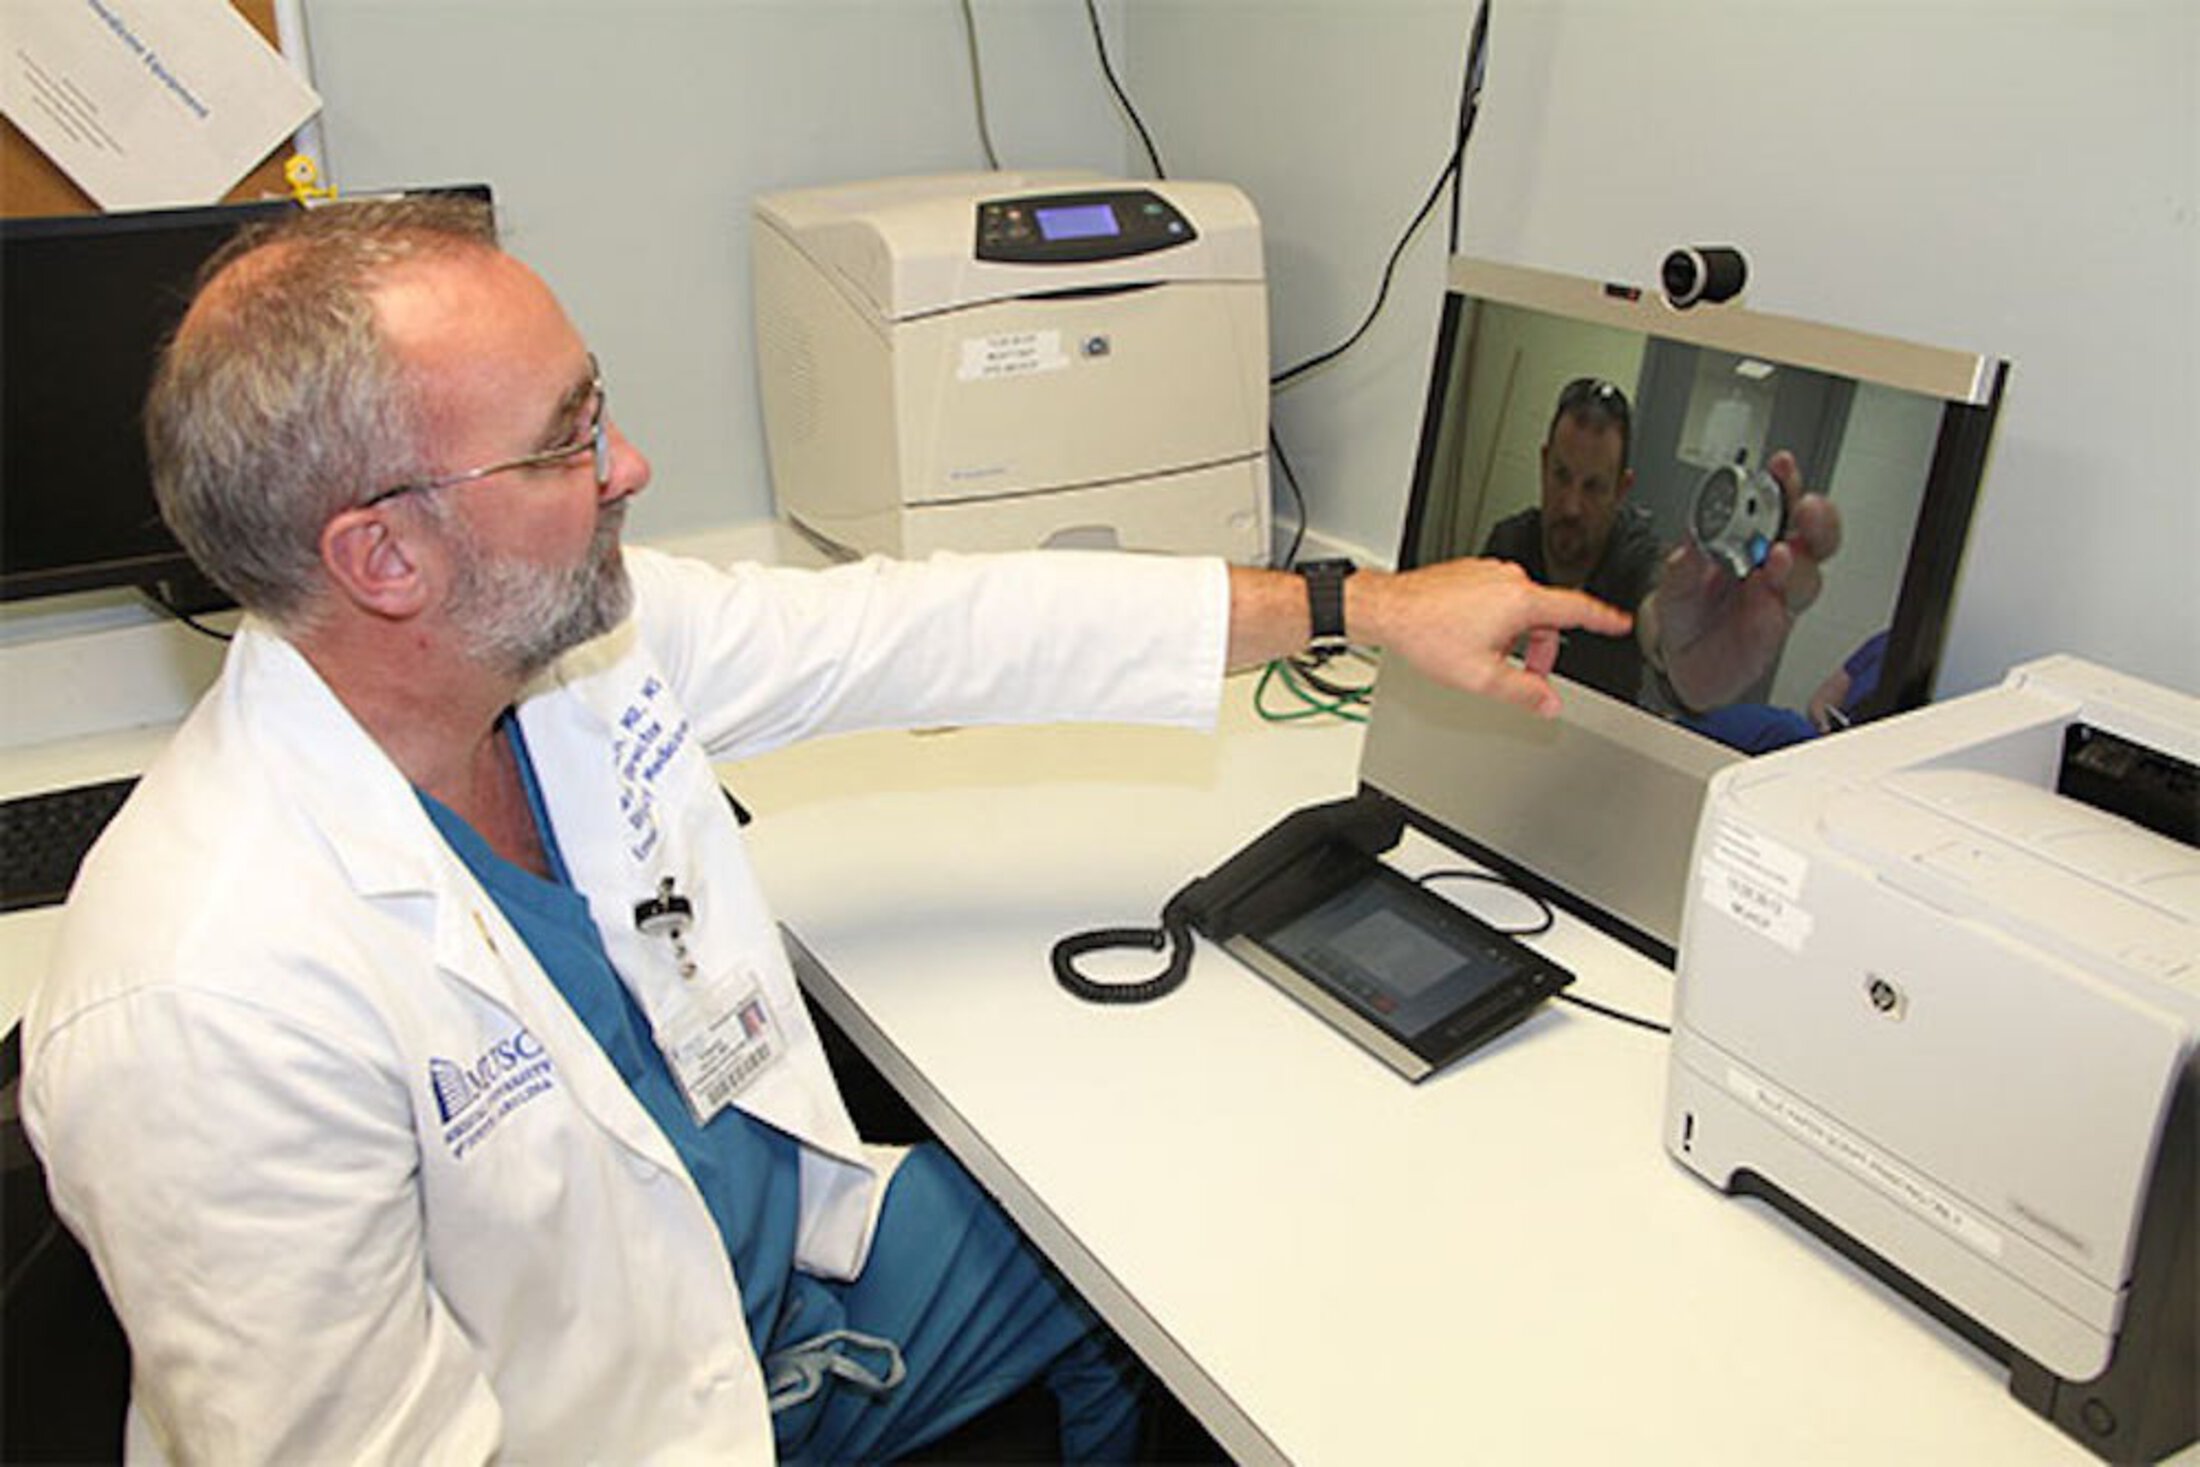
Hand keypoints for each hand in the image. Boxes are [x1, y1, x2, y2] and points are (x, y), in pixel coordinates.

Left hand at [1358, 558, 1632, 718]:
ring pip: (1521, 610)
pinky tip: (1469, 638)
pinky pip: (1499, 599)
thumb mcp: (1482, 677)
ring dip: (1514, 637)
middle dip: (1539, 649)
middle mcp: (1509, 580)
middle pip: (1546, 618)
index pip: (1578, 609)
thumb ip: (1524, 693)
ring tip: (1485, 657)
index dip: (1606, 619)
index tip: (1621, 623)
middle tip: (1522, 676)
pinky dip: (1496, 621)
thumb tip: (1549, 704)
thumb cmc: (1428, 635)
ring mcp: (1490, 573)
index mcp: (1521, 601)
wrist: (1391, 610)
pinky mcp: (1473, 573)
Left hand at [1650, 451, 1841, 710]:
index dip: (1784, 483)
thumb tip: (1688, 546)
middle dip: (1816, 518)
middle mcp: (1772, 564)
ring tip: (1779, 555)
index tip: (1781, 466)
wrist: (1681, 659)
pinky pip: (1784, 613)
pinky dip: (1776, 601)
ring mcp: (1777, 595)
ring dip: (1797, 562)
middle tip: (1805, 508)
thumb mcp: (1673, 582)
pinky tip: (1767, 593)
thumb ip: (1682, 566)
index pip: (1777, 503)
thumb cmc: (1687, 611)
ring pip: (1808, 574)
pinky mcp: (1773, 627)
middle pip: (1814, 536)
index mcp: (1751, 539)